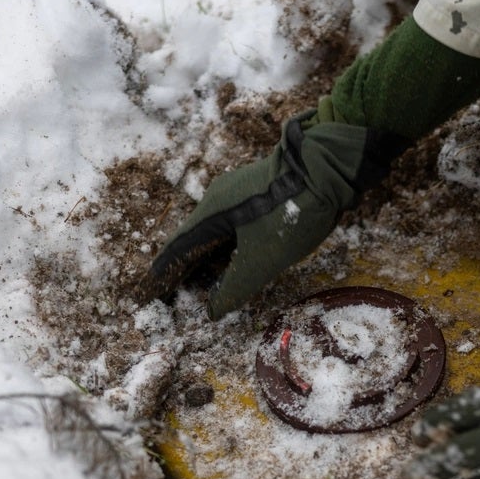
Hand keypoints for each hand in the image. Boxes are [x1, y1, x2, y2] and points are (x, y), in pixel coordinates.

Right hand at [138, 107, 406, 318]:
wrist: (327, 168)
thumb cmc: (289, 215)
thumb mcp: (261, 260)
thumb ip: (234, 287)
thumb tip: (212, 310)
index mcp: (211, 214)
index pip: (179, 247)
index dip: (166, 270)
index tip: (152, 288)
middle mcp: (219, 200)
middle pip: (194, 239)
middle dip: (184, 266)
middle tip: (173, 290)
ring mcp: (240, 193)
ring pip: (216, 232)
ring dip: (208, 257)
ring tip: (201, 282)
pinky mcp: (260, 193)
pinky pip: (233, 225)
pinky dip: (226, 246)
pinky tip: (234, 259)